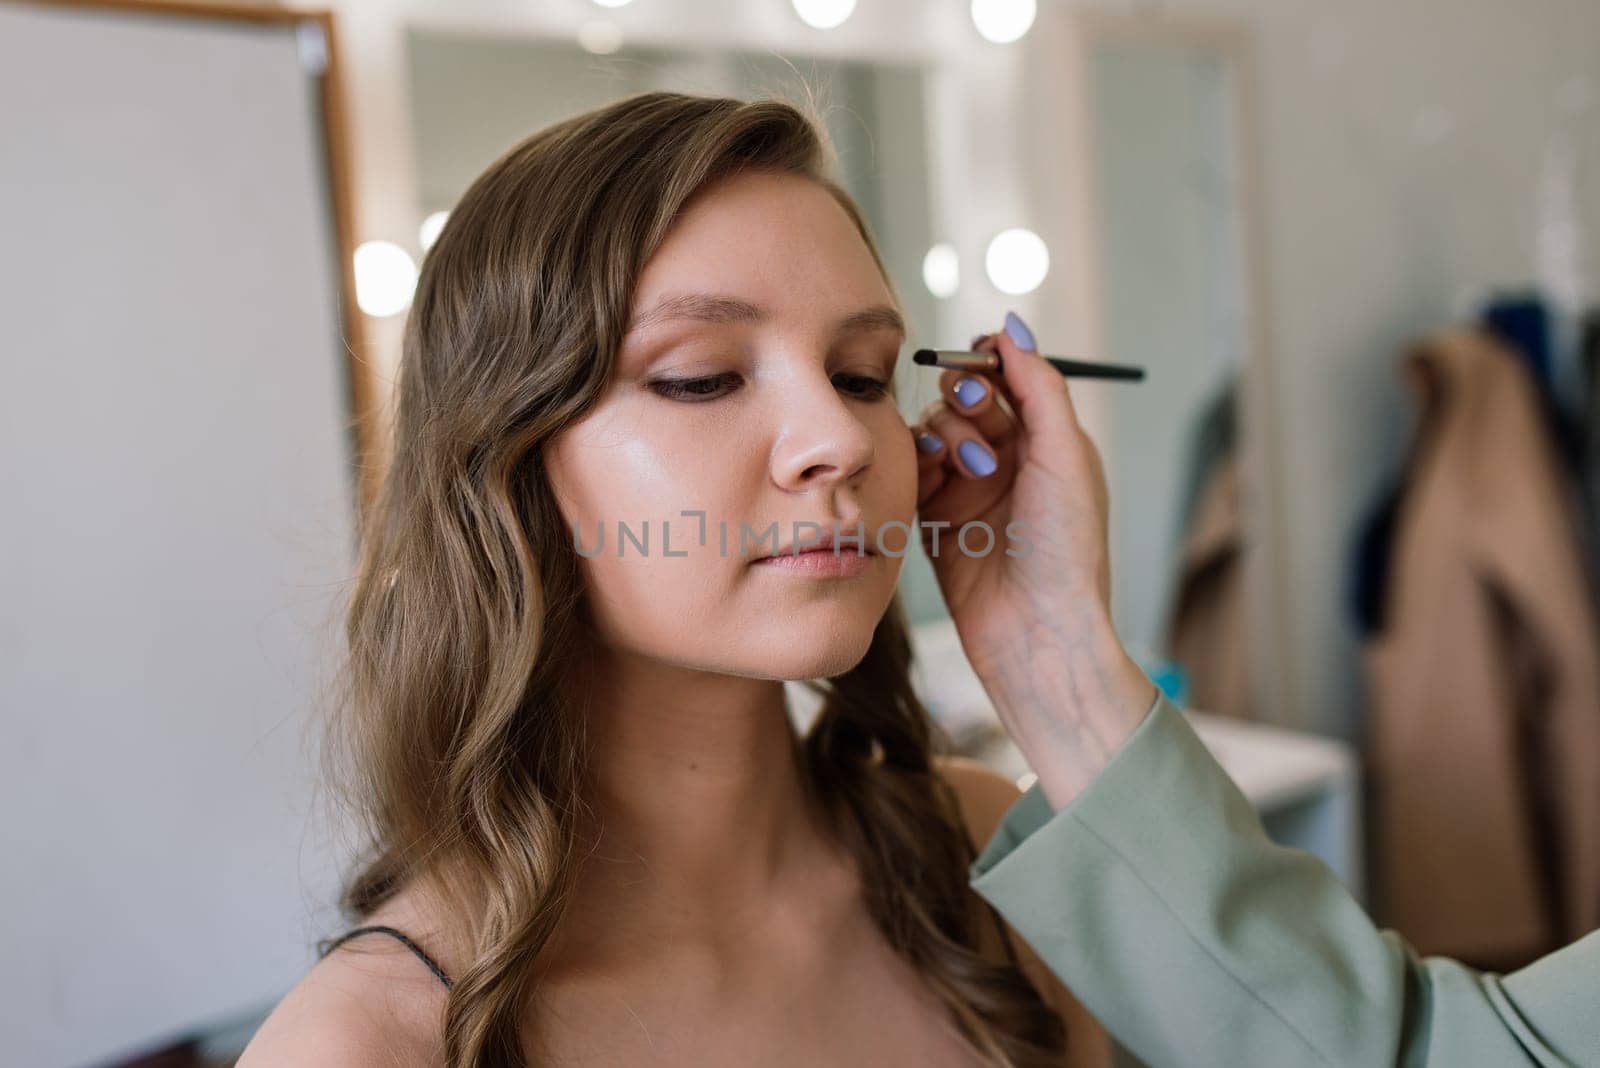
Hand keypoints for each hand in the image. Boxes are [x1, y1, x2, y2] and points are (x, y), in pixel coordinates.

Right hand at [909, 311, 1154, 806]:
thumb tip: (1010, 327)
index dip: (988, 364)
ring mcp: (969, 490)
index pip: (1008, 379)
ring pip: (934, 431)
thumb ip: (1039, 386)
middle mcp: (1008, 462)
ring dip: (945, 436)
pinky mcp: (935, 520)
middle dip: (965, 399)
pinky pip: (912, 472)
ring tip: (966, 468)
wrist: (1036, 632)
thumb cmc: (1065, 548)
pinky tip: (931, 482)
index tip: (978, 366)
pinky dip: (917, 466)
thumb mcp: (1065, 455)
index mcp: (1049, 444)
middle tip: (974, 414)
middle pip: (966, 398)